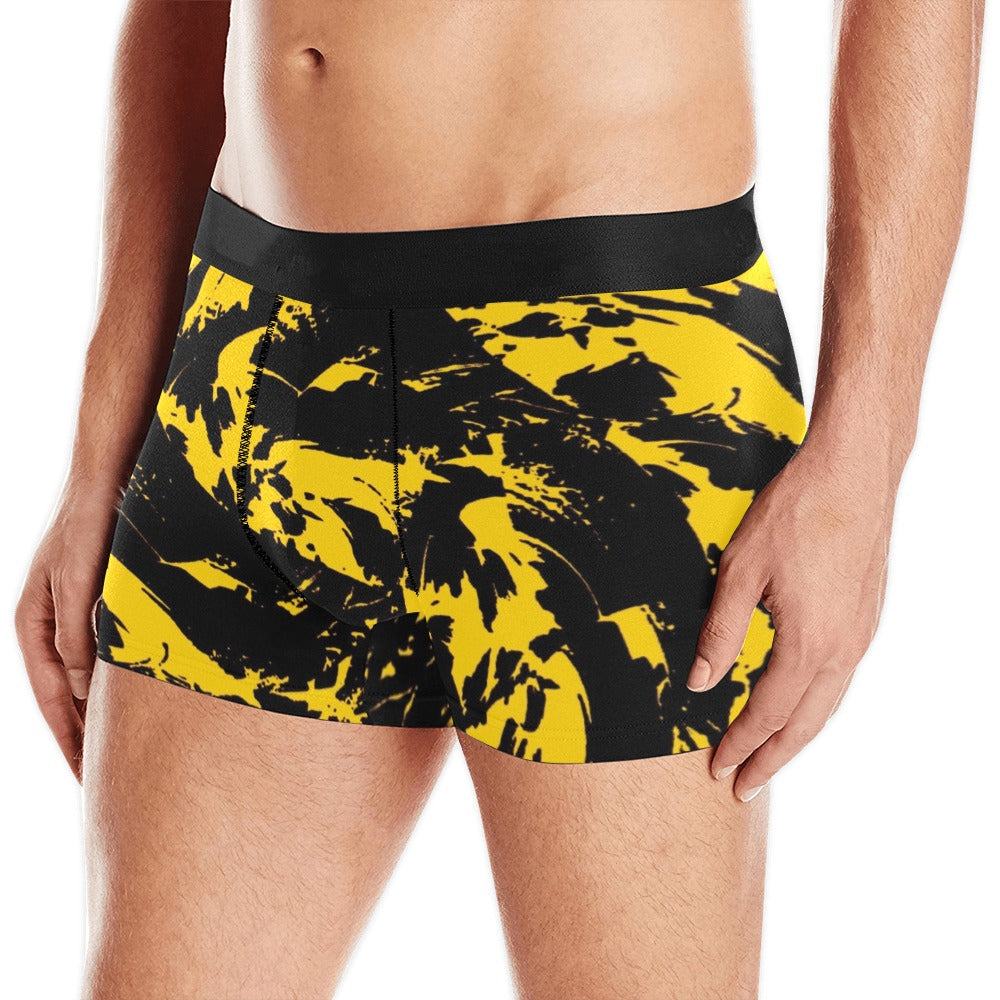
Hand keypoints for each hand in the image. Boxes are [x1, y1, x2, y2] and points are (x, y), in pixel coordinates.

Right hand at [14, 484, 120, 781]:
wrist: (112, 474)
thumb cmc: (90, 522)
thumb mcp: (78, 579)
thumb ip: (77, 633)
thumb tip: (79, 690)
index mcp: (36, 624)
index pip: (52, 698)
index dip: (70, 740)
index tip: (87, 782)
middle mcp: (54, 624)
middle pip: (67, 697)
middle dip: (84, 737)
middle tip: (107, 784)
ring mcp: (78, 614)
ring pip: (88, 679)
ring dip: (102, 714)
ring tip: (124, 753)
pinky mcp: (104, 602)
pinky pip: (108, 656)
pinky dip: (118, 684)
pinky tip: (140, 701)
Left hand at [686, 436, 897, 801]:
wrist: (854, 473)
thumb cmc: (793, 513)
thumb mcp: (739, 570)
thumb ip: (719, 632)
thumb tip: (700, 684)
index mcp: (808, 643)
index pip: (766, 712)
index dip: (739, 744)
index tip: (717, 769)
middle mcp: (842, 649)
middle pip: (803, 724)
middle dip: (771, 760)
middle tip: (744, 789)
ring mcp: (860, 635)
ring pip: (826, 706)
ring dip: (795, 737)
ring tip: (768, 759)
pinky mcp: (865, 617)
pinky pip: (839, 680)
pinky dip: (814, 706)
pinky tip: (797, 705)